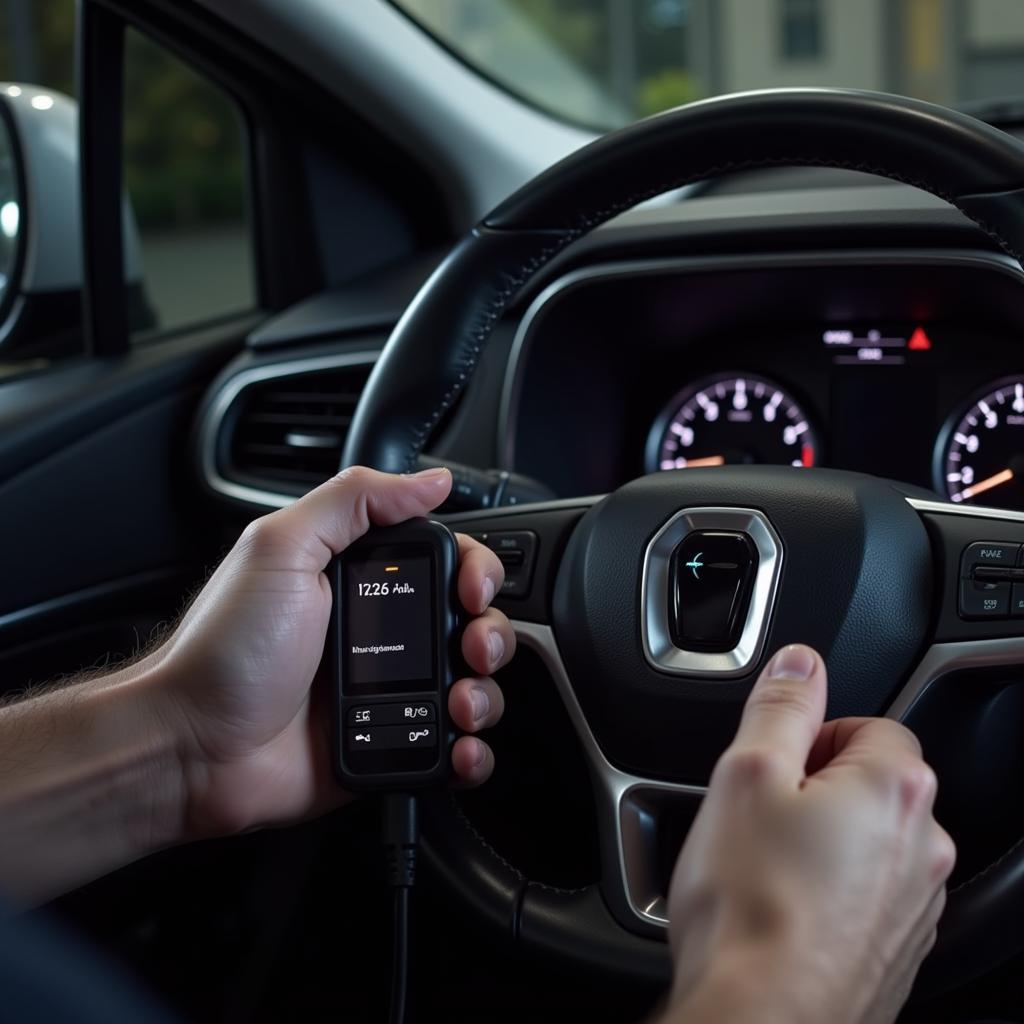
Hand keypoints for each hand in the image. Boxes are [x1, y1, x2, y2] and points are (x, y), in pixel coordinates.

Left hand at [150, 466, 514, 838]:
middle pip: (473, 625)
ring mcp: (389, 694)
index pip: (447, 563)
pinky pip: (452, 748)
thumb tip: (430, 479)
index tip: (471, 591)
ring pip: (474, 686)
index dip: (476, 572)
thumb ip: (353, 502)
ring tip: (459, 705)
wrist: (190, 747)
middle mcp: (382, 635)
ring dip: (486, 693)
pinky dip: (472, 750)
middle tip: (471, 649)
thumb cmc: (224, 650)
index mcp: (361, 582)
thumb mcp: (282, 549)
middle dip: (491, 635)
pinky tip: (460, 746)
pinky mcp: (390, 745)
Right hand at [661, 645, 954, 1023]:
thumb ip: (780, 706)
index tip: (773, 766)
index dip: (810, 737)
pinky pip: (866, 895)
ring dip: (822, 841)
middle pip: (871, 783)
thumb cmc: (752, 907)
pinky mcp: (898, 951)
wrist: (762, 1021)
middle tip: (759, 816)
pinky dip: (829, 891)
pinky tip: (780, 910)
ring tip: (763, 868)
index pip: (869, 724)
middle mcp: (925, 846)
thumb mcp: (746, 774)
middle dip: (815, 788)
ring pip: (867, 842)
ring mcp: (916, 906)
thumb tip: (801, 661)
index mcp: (894, 788)